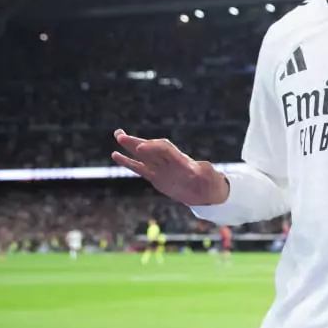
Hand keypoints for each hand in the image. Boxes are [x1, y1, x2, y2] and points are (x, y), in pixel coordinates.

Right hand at [112, 129, 227, 206]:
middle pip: (151, 148)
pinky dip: (128, 162)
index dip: (153, 148)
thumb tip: (200, 169)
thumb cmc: (212, 183)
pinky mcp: (155, 177)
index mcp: (181, 160)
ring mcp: (161, 169)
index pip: (165, 150)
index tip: (140, 148)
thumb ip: (205, 172)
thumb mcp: (211, 177)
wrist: (207, 192)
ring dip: (130, 146)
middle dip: (136, 142)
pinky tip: (116, 155)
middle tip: (121, 135)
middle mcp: (169, 162)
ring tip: (118, 135)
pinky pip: (139, 168)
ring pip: (143, 155)